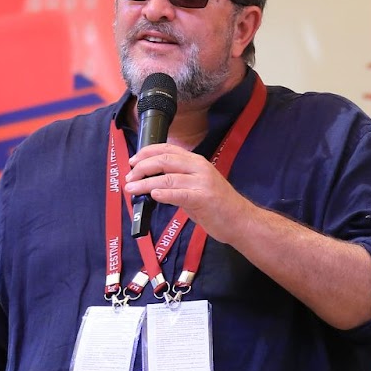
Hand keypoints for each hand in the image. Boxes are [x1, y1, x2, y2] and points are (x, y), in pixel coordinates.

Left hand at [125, 144, 253, 240]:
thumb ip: (177, 182)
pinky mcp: (203, 198)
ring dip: (145, 183)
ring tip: (132, 189)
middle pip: (165, 160)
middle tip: (130, 178)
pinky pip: (178, 193)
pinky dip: (163, 193)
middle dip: (142, 167)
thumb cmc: (218, 206)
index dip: (147, 152)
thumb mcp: (197, 187)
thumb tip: (152, 183)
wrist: (240, 221)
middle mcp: (199, 168)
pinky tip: (153, 195)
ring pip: (167, 177)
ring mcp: (202, 182)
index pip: (168, 149)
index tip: (132, 161)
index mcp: (197, 162)